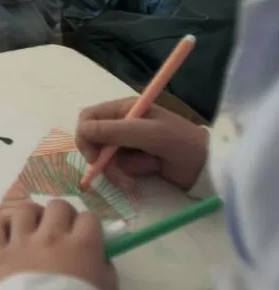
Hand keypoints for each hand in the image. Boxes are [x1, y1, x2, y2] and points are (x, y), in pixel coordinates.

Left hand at [0, 200, 118, 289]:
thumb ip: (105, 268)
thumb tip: (99, 255)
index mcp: (81, 245)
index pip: (88, 217)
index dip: (87, 225)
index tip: (84, 235)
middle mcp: (51, 236)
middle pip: (58, 206)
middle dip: (61, 215)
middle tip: (60, 230)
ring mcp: (21, 242)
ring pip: (25, 210)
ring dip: (32, 217)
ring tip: (33, 228)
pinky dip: (1, 225)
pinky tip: (8, 233)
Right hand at [76, 97, 208, 190]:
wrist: (207, 166)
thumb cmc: (180, 142)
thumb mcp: (148, 133)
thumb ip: (114, 131)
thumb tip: (82, 130)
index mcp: (123, 109)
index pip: (88, 118)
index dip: (85, 137)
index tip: (94, 157)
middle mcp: (121, 124)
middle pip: (93, 142)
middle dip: (103, 161)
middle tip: (118, 177)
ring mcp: (127, 144)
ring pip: (104, 159)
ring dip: (118, 172)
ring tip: (135, 180)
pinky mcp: (134, 161)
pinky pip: (118, 169)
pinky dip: (128, 176)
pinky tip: (147, 174)